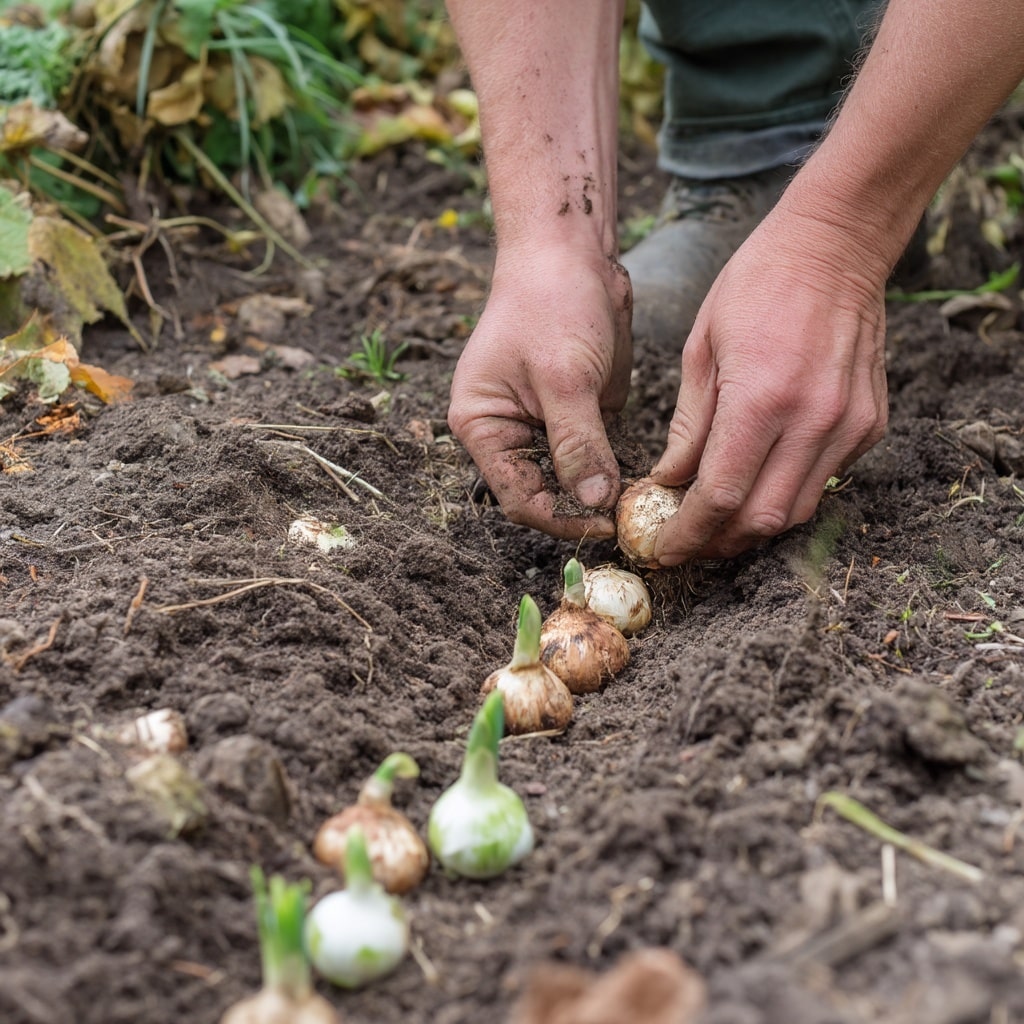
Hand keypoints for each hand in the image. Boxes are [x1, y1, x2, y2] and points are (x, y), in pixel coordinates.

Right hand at [447, 250, 631, 538]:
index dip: (560, 518)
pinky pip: (592, 456)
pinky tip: (643, 481)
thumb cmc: (551, 301)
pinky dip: (614, 470)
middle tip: (631, 520)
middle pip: (542, 494)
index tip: (606, 524)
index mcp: (482, 425)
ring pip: (570, 480)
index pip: (518, 496)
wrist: (571, 252)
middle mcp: (506, 432)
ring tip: (640, 506)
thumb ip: (578, 443)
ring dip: (601, 494)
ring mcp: (541, 425)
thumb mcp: (565, 376)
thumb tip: (595, 502)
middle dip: (583, 510)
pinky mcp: (574, 415)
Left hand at [650, 205, 890, 563]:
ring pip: (798, 510)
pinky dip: (787, 491)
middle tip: (688, 541)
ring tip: (718, 520)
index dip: (688, 534)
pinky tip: (761, 475)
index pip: (719, 497)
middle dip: (719, 541)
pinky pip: (825, 480)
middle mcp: (813, 420)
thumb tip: (670, 481)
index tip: (664, 549)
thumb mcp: (701, 349)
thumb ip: (689, 425)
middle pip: (763, 519)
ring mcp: (849, 425)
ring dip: (754, 525)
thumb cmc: (756, 285)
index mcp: (761, 399)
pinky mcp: (870, 424)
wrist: (836, 245)